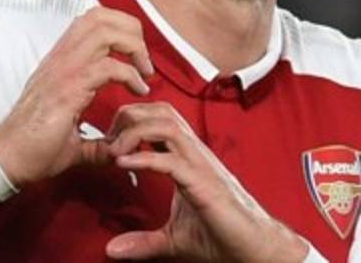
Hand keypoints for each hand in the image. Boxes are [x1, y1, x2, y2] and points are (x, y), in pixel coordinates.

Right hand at [0, 7, 153, 185]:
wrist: (8, 160)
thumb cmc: (33, 148)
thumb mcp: (73, 138)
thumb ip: (97, 141)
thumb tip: (117, 149)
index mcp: (62, 62)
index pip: (92, 21)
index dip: (121, 29)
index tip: (137, 58)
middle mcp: (61, 59)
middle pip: (101, 16)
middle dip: (132, 30)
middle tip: (144, 60)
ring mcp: (63, 70)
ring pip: (104, 30)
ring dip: (133, 45)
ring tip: (144, 71)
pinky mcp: (68, 88)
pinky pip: (108, 66)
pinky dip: (130, 75)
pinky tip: (138, 91)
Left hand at [103, 103, 309, 261]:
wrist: (253, 248)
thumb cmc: (221, 236)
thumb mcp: (172, 239)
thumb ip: (143, 241)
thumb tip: (113, 250)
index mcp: (187, 158)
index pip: (158, 119)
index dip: (130, 120)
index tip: (109, 141)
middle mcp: (195, 154)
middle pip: (160, 111)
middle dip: (129, 116)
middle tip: (107, 140)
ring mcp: (200, 166)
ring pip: (166, 126)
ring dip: (134, 132)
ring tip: (114, 151)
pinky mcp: (204, 184)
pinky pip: (172, 160)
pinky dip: (145, 158)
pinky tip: (125, 164)